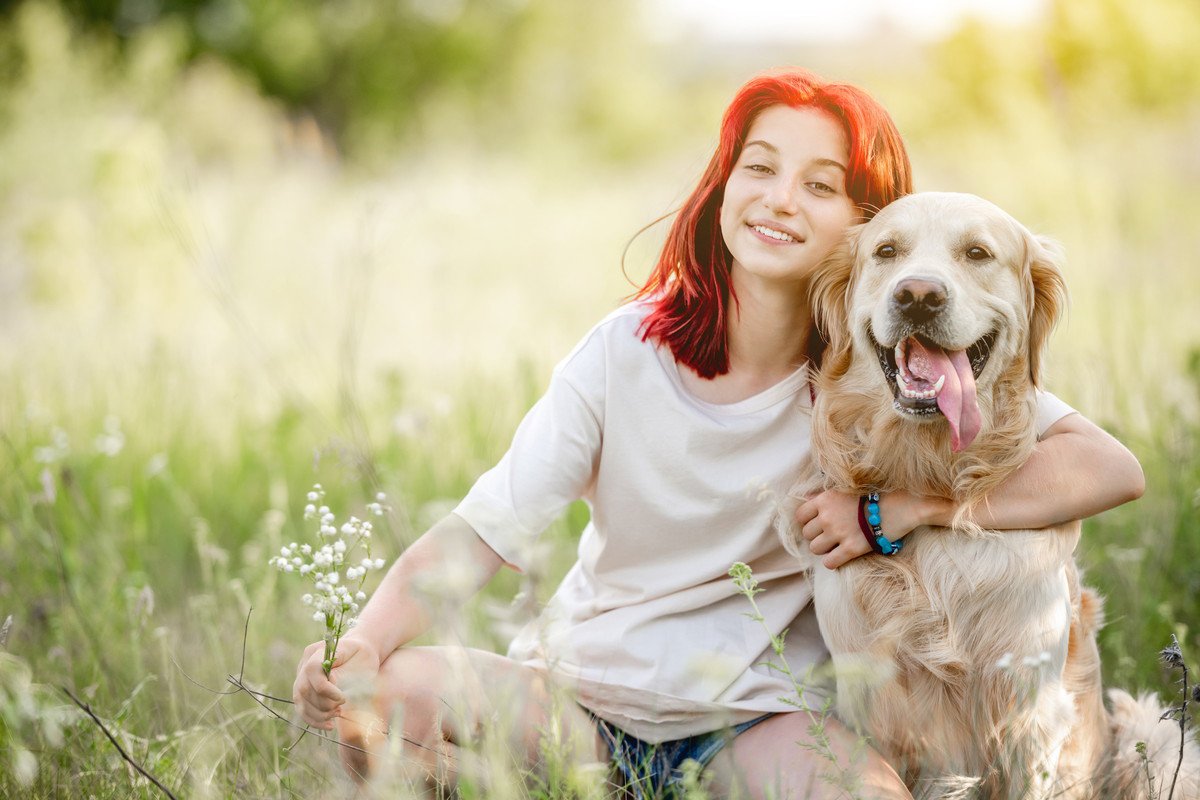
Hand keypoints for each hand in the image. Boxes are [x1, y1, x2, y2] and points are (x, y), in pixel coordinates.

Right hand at [293, 636, 380, 729]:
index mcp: (318, 650)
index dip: (325, 689)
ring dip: (318, 714)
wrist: (359, 653)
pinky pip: (302, 708)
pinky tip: (328, 725)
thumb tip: (330, 684)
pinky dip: (314, 720)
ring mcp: (300, 676)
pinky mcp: (302, 689)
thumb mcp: (358, 662)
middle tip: (340, 709)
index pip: (312, 669)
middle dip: (323, 704)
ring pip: (300, 700)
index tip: (343, 699)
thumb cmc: (362, 657)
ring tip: (337, 714)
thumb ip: (343, 673)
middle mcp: (304, 662)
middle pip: (304, 688)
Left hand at [797, 489, 948, 568]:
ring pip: (815, 549)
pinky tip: (840, 556)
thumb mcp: (844, 489)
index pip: (800, 516)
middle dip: (816, 536)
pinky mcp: (851, 549)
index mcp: (824, 500)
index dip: (807, 522)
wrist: (900, 506)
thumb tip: (804, 498)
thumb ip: (822, 495)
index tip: (817, 524)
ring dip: (823, 549)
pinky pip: (829, 562)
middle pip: (807, 534)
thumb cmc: (872, 496)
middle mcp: (827, 516)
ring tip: (835, 546)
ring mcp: (838, 533)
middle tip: (829, 536)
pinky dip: (832, 562)